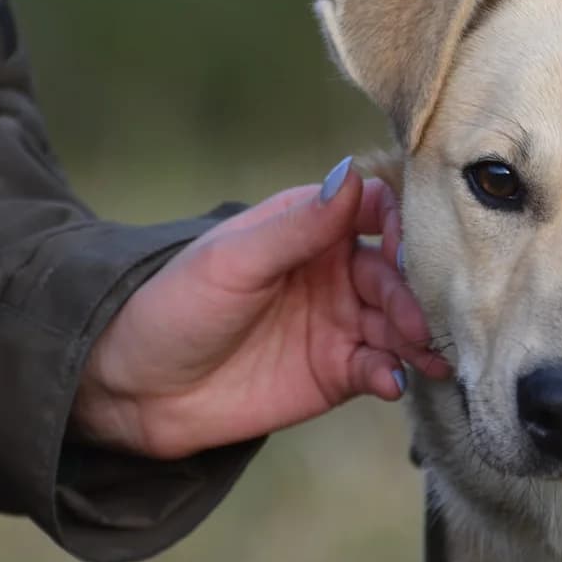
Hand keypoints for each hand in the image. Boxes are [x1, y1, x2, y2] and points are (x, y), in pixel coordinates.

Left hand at [72, 157, 449, 458]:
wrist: (134, 388)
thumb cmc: (174, 306)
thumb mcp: (234, 260)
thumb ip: (299, 226)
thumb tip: (353, 174)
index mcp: (310, 227)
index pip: (376, 210)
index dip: (402, 226)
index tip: (407, 251)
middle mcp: (334, 270)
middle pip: (396, 273)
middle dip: (413, 297)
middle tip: (417, 325)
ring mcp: (339, 322)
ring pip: (398, 323)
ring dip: (417, 339)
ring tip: (428, 358)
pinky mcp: (338, 371)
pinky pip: (380, 368)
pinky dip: (393, 374)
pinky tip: (391, 383)